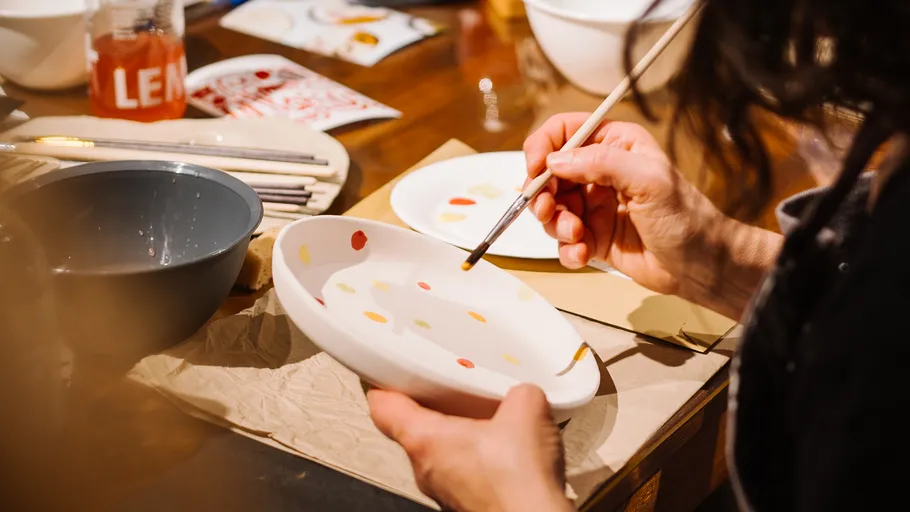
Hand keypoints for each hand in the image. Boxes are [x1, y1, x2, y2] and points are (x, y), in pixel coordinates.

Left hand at [368, 384, 573, 511]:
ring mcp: (445, 490)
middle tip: (448, 385)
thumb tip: (524, 393)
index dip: (384, 383)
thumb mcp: (526, 411)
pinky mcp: (466, 503)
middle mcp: (426, 468)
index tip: (390, 370)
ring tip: (484, 416)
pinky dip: (479, 458)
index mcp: (425, 440)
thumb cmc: (517, 485)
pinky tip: (507, 451)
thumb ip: (519, 392)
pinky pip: (464, 472)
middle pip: (413, 428)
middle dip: (432, 405)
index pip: (382, 406)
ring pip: (440, 452)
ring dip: (458, 434)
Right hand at [523, 113, 726, 297]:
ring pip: (551, 209)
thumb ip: (601, 162)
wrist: (701, 266)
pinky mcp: (592, 237)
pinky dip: (566, 249)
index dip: (543, 146)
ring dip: (556, 224)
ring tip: (576, 235)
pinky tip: (582, 254)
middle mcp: (599, 172)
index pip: (564, 131)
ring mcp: (593, 206)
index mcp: (615, 145)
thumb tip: (555, 160)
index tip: (536, 169)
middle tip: (549, 210)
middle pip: (548, 173)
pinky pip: (562, 240)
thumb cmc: (686, 218)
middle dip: (543, 193)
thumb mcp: (649, 180)